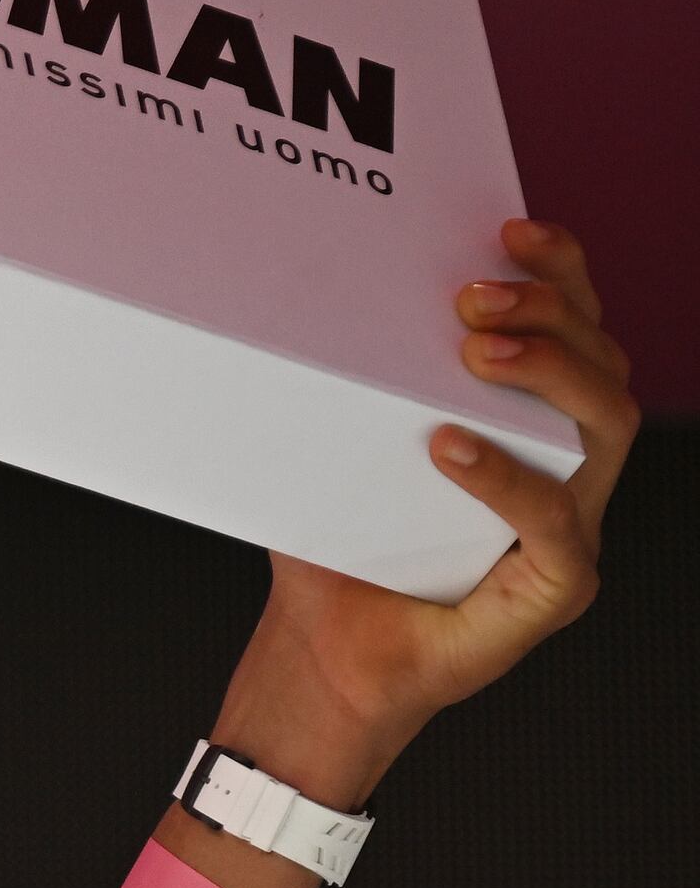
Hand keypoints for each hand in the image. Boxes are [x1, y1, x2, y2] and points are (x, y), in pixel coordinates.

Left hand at [212, 219, 633, 811]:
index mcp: (530, 425)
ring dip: (547, 375)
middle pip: (603, 364)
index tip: (507, 229)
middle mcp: (567, 468)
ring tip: (475, 352)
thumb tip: (282, 303)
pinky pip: (555, 524)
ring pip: (605, 428)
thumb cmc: (337, 555)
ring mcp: (571, 526)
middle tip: (470, 299)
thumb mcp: (335, 453)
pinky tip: (451, 448)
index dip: (560, 271)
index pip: (574, 328)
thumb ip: (341, 389)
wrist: (322, 659)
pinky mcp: (556, 589)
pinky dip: (507, 481)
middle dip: (550, 313)